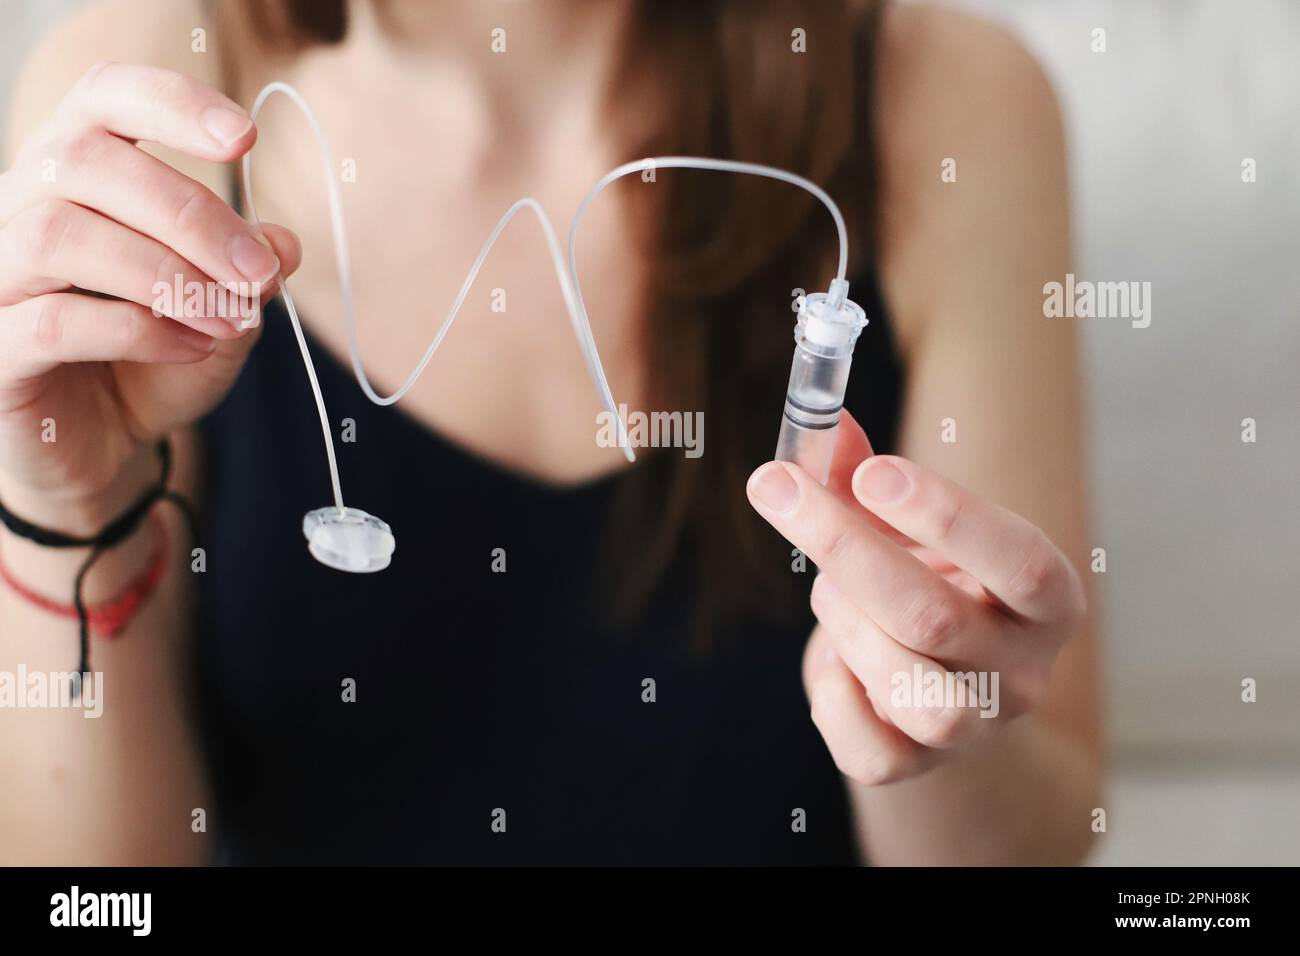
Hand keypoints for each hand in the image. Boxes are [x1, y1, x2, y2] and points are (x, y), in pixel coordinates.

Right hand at [0, 63, 300, 527]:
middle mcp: (20, 208)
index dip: (171, 102)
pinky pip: (54, 321)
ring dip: (165, 275)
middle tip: (258, 273)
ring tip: (230, 318)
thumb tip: (280, 243)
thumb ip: (248, 272)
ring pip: (58, 235)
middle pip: (85, 162)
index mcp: (77, 175)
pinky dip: (138, 331)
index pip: (102, 96)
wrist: (104, 446)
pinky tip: (193, 347)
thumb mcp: (224, 313)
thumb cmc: (156, 361)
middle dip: (191, 215)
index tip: (245, 137)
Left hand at [746, 411, 1085, 785]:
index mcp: (1045, 601)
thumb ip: (862, 476)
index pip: (1019, 561)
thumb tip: (822, 425)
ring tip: (826, 590)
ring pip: (914, 694)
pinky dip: (833, 695)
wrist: (928, 683)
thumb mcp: (903, 527)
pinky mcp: (916, 768)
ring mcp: (977, 729)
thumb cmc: (922, 583)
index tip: (872, 471)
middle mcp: (1024, 671)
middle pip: (936, 620)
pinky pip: (871, 751)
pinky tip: (833, 657)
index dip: (946, 515)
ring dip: (848, 625)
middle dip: (846, 548)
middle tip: (779, 490)